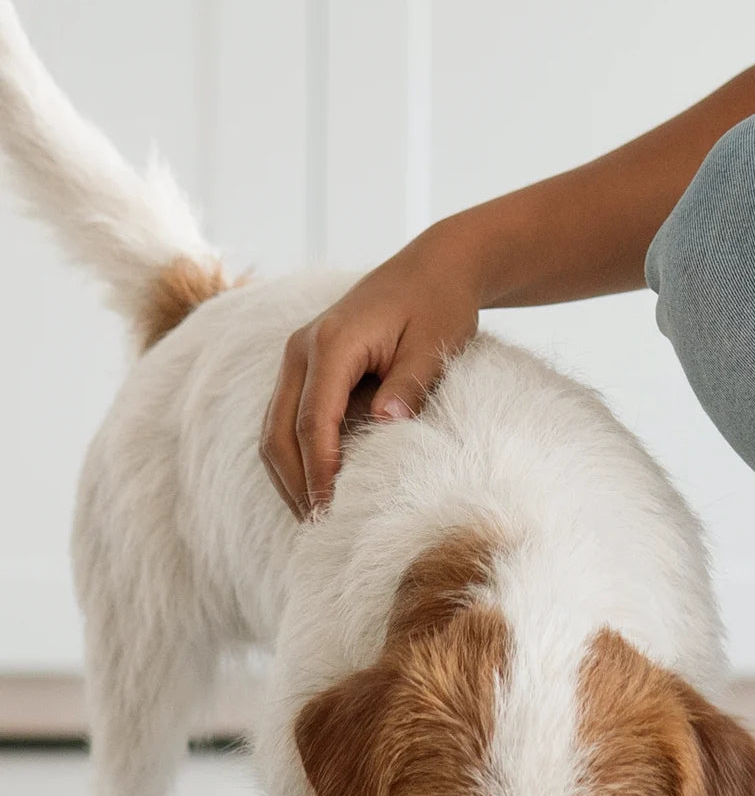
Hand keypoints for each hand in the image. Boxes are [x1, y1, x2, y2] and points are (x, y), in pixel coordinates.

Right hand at [260, 220, 480, 518]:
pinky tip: (318, 485)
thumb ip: (409, 385)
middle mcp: (301, 349)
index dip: (318, 470)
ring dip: (290, 474)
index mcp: (331, 343)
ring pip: (274, 428)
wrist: (434, 268)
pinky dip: (296, 454)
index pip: (312, 421)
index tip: (330, 510)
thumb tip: (386, 424)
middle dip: (295, 483)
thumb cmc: (440, 306)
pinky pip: (288, 417)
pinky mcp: (307, 365)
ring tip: (314, 517)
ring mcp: (298, 356)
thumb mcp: (434, 345)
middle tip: (319, 527)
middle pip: (279, 431)